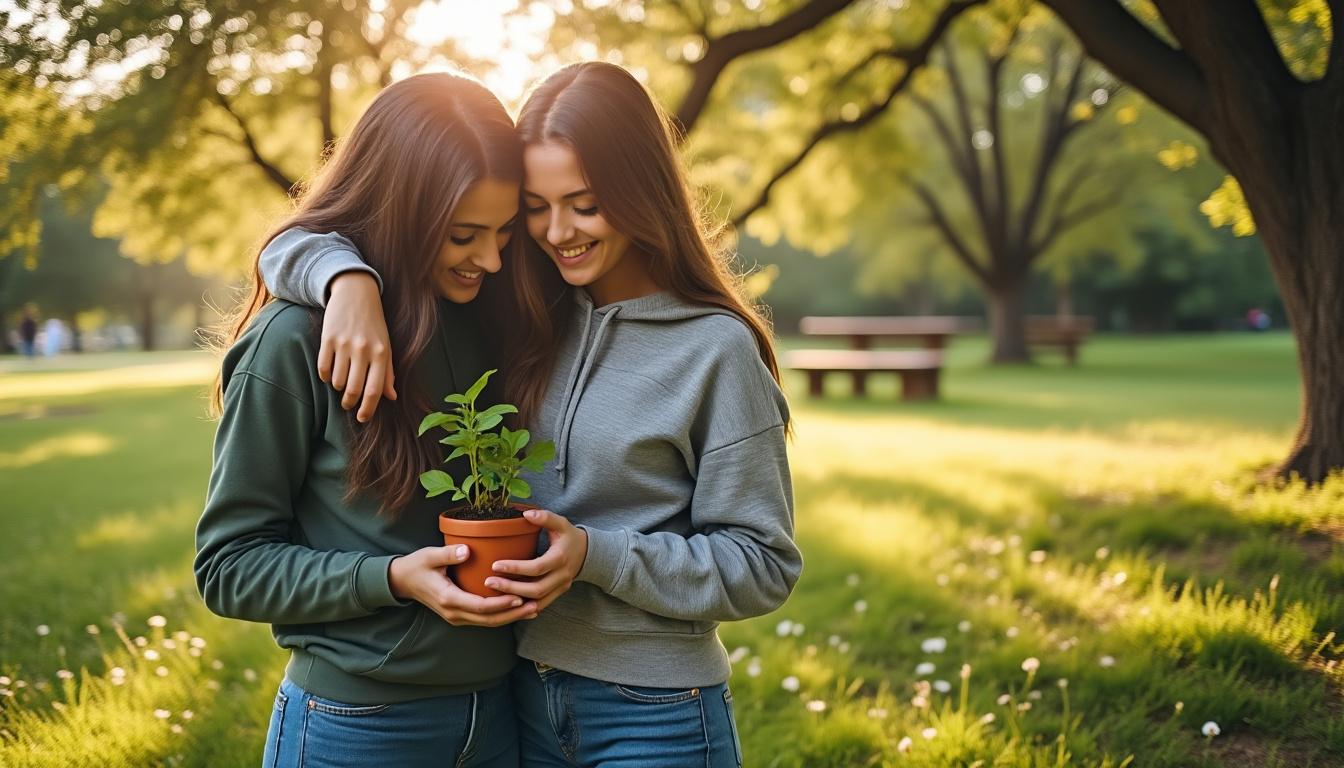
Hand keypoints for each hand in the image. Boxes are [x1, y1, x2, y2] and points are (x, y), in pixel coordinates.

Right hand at [321, 272, 396, 422]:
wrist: (356, 293)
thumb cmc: (374, 323)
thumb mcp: (386, 345)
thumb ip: (387, 372)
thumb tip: (391, 397)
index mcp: (381, 353)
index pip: (375, 389)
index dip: (368, 409)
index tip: (362, 418)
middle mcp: (363, 350)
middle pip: (353, 389)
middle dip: (349, 403)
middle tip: (348, 405)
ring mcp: (344, 344)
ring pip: (337, 381)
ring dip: (338, 388)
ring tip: (342, 382)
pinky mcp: (327, 338)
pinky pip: (323, 368)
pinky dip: (326, 376)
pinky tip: (330, 373)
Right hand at [388, 545, 538, 626]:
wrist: (402, 581)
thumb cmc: (417, 565)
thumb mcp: (429, 556)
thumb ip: (448, 554)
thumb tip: (467, 550)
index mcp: (448, 598)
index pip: (480, 606)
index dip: (501, 603)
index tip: (519, 596)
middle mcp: (453, 613)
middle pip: (488, 619)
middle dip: (513, 614)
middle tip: (535, 605)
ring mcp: (456, 617)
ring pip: (488, 622)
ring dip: (510, 617)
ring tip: (532, 609)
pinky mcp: (459, 615)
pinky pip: (483, 619)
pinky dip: (501, 615)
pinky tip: (516, 608)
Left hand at [487, 509, 587, 611]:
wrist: (588, 553)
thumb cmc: (569, 536)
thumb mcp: (561, 523)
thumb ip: (546, 517)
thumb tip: (527, 513)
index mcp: (560, 558)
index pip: (536, 567)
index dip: (515, 568)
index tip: (495, 565)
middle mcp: (562, 576)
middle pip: (536, 589)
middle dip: (511, 588)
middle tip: (489, 582)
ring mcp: (561, 587)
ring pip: (538, 601)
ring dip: (516, 600)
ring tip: (494, 594)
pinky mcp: (558, 593)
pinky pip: (541, 605)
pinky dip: (525, 606)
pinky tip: (508, 603)